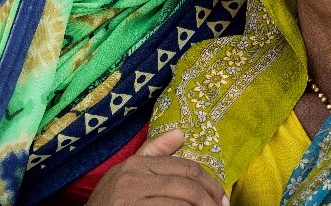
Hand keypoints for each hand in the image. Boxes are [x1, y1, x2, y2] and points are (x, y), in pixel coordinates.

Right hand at [86, 128, 228, 204]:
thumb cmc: (109, 202)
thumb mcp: (127, 173)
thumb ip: (153, 153)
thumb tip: (181, 132)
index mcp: (136, 164)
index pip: (185, 168)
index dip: (210, 183)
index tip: (222, 197)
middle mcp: (132, 180)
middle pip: (187, 187)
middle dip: (210, 200)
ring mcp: (130, 201)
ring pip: (181, 204)